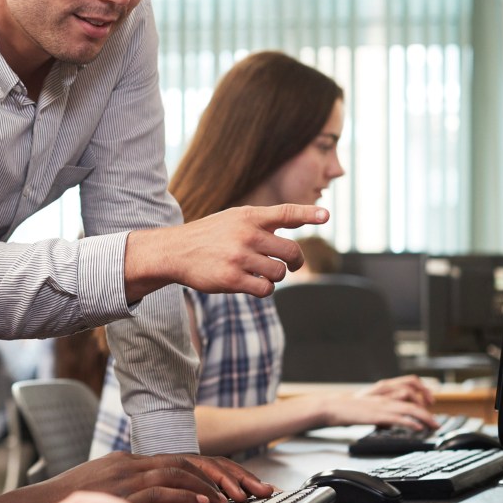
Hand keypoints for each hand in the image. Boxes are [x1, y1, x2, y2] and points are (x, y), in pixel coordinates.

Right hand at [42, 452, 274, 502]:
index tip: (247, 486)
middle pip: (190, 459)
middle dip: (228, 474)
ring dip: (211, 484)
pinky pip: (158, 489)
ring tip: (235, 498)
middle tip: (257, 489)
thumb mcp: (110, 502)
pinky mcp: (117, 491)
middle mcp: (130, 463)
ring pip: (178, 469)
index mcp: (130, 462)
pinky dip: (185, 495)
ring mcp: (123, 475)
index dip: (219, 471)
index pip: (185, 459)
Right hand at [125, 204, 328, 300]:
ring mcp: (239, 257)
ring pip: (279, 273)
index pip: (285, 213)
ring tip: (262, 274)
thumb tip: (294, 230)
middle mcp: (246, 234)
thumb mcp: (233, 219)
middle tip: (293, 265)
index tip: (326, 216)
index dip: (308, 214)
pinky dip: (264, 289)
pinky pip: (265, 289)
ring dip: (276, 277)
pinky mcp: (232, 279)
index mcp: (248, 216)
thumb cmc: (210, 236)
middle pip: (291, 251)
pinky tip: (254, 285)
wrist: (176, 251)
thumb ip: (261, 222)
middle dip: (295, 261)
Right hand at [317, 378, 439, 431]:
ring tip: (433, 425)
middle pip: (413, 395)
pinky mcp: (377, 415)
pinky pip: (398, 418)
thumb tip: (391, 423)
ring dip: (425, 417)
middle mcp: (385, 395)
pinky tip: (418, 428)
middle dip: (428, 407)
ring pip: (410, 408)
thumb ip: (381, 411)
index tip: (429, 402)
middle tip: (435, 419)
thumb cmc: (347, 407)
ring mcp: (382, 405)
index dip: (422, 390)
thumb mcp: (367, 405)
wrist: (331, 407)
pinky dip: (410, 423)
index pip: (409, 382)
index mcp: (383, 389)